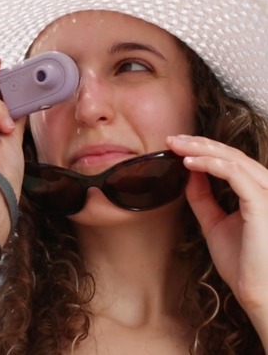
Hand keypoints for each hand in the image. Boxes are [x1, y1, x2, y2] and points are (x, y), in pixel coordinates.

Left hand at [167, 135, 267, 322]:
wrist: (256, 293)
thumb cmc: (243, 263)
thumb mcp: (214, 223)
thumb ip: (203, 198)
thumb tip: (189, 174)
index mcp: (256, 193)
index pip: (231, 161)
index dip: (204, 149)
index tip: (176, 145)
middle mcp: (265, 190)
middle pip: (232, 155)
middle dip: (200, 143)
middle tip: (172, 138)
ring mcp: (266, 196)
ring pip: (235, 160)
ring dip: (203, 149)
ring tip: (178, 146)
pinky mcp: (262, 204)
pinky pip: (237, 175)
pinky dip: (212, 165)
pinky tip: (190, 163)